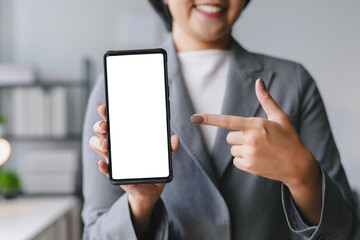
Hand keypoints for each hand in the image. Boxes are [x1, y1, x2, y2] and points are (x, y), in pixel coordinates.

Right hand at [89, 104, 179, 237]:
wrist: (150, 191)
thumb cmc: (153, 169)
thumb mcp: (164, 158)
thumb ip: (169, 149)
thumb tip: (175, 138)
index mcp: (126, 138)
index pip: (113, 122)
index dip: (106, 114)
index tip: (104, 107)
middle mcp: (116, 146)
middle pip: (101, 131)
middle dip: (100, 126)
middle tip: (105, 126)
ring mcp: (113, 159)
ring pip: (98, 146)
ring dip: (99, 143)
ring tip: (106, 144)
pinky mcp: (114, 174)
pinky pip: (105, 169)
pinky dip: (103, 166)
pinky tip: (103, 163)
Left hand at [191, 78, 321, 224]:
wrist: (298, 166)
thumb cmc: (289, 138)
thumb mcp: (280, 117)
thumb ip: (266, 99)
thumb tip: (259, 81)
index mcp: (256, 125)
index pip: (227, 121)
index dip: (209, 119)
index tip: (194, 118)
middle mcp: (250, 139)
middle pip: (229, 137)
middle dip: (239, 137)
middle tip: (257, 140)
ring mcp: (249, 154)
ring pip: (232, 149)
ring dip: (242, 149)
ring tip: (260, 150)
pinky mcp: (249, 166)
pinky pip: (236, 161)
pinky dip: (244, 160)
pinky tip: (258, 159)